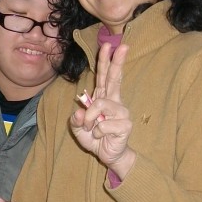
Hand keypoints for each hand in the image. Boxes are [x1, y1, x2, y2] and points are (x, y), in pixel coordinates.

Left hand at [70, 42, 136, 179]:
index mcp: (103, 98)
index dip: (105, 61)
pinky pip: (103, 124)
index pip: (104, 77)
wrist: (108, 155)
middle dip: (117, 62)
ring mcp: (122, 112)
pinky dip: (96, 132)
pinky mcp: (125, 124)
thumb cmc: (95, 138)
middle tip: (123, 46)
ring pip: (100, 105)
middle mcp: (114, 101)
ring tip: (90, 129)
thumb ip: (76, 120)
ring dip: (89, 119)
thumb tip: (79, 112)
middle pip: (115, 78)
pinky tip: (101, 136)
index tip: (108, 45)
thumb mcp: (78, 129)